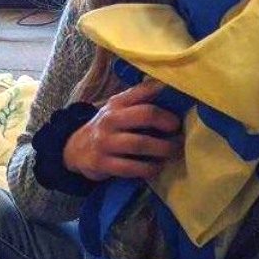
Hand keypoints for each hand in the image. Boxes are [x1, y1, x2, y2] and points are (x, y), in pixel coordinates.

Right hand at [63, 79, 180, 181]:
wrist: (76, 149)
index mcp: (117, 103)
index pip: (144, 90)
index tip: (182, 102)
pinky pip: (131, 168)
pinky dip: (148, 169)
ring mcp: (104, 142)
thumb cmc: (108, 127)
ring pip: (140, 144)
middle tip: (178, 132)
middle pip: (146, 115)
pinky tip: (155, 167)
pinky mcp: (101, 163)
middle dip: (168, 123)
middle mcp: (109, 119)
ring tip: (172, 151)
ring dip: (163, 149)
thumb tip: (172, 90)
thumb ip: (141, 98)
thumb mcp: (118, 108)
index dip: (166, 93)